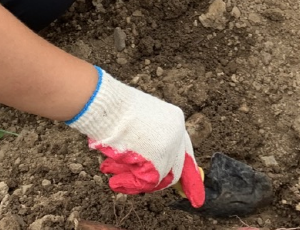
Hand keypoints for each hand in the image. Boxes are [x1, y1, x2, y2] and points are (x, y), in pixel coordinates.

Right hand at [67, 67, 203, 205]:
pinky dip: (129, 184)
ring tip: (113, 176)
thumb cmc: (115, 109)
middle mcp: (176, 133)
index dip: (184, 170)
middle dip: (157, 180)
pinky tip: (115, 181)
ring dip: (133, 179)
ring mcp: (169, 147)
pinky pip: (146, 181)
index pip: (183, 148)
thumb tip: (146, 163)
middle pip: (172, 166)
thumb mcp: (139, 120)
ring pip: (158, 175)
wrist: (106, 106)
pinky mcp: (158, 162)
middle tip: (139, 187)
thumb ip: (149, 138)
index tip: (193, 193)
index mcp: (174, 119)